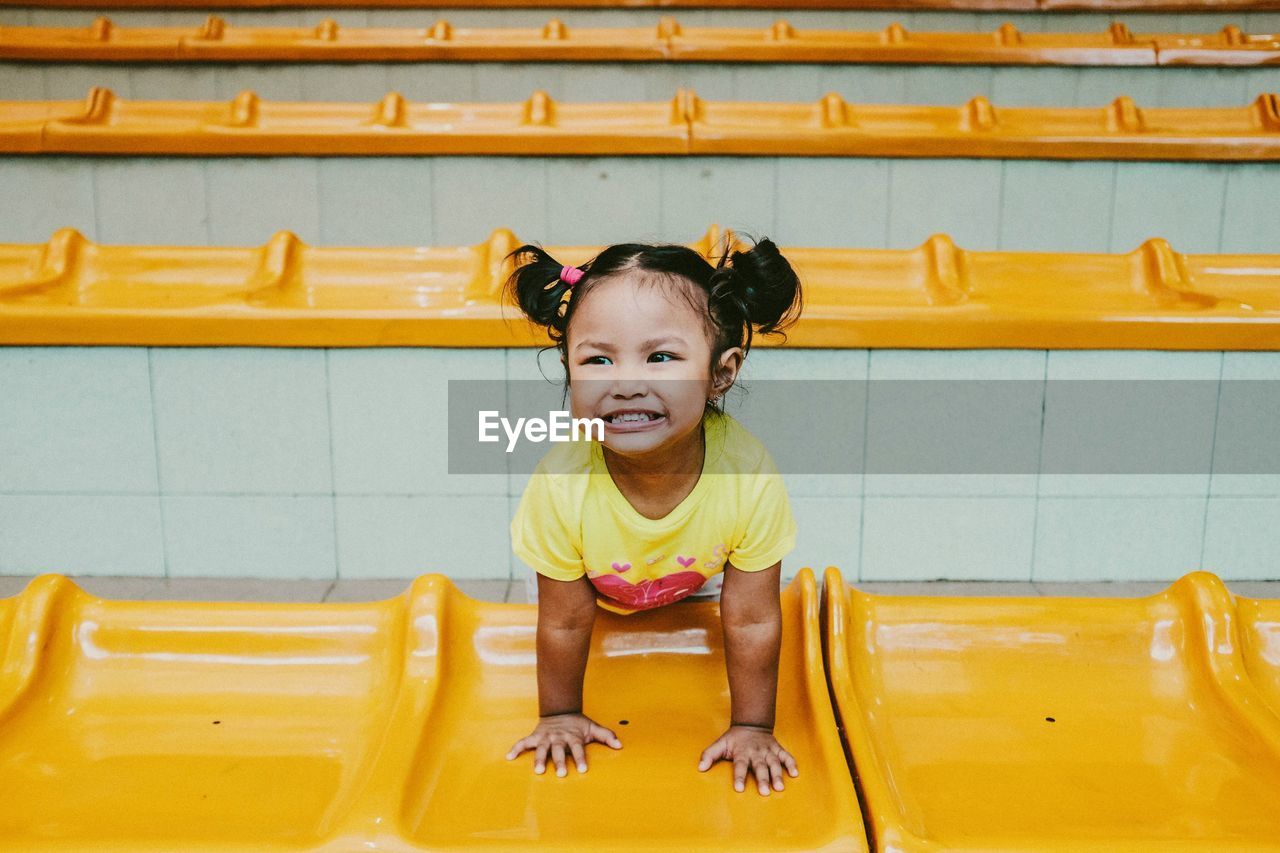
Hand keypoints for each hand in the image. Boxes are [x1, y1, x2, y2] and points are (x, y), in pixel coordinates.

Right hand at [506, 713, 621, 776]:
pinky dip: (516, 749)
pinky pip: (523, 743)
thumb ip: (606, 736)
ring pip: (541, 749)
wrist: (560, 710)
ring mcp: (546, 738)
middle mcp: (559, 738)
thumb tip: (620, 745)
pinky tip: (509, 757)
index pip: (578, 749)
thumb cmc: (577, 724)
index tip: (582, 770)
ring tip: (538, 770)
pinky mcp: (535, 737)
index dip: (580, 758)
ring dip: (540, 759)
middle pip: (559, 750)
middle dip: (560, 761)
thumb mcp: (593, 727)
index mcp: (573, 737)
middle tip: (561, 773)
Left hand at [697, 725, 798, 794]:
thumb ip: (709, 755)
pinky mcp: (777, 749)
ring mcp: (768, 751)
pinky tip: (795, 774)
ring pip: (774, 763)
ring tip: (779, 787)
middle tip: (764, 792)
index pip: (739, 766)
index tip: (739, 788)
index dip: (739, 777)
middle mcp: (756, 752)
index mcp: (741, 752)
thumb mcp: (720, 744)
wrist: (751, 724)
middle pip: (759, 767)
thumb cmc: (734, 739)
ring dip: (777, 775)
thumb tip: (700, 767)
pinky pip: (786, 756)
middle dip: (762, 779)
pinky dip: (791, 764)